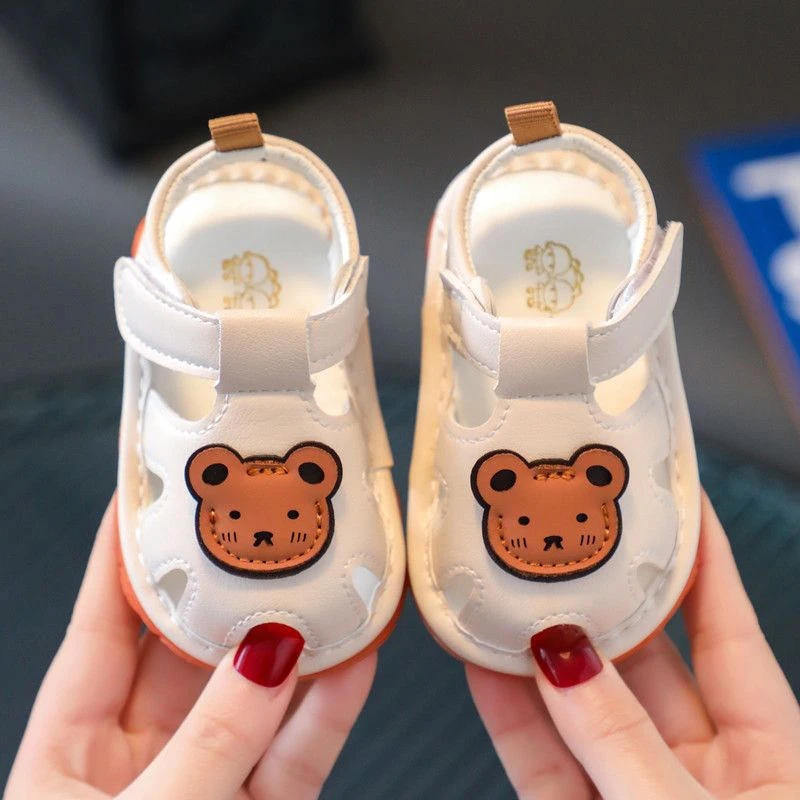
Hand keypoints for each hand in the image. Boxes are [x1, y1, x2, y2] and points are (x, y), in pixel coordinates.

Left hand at [6, 496, 374, 799]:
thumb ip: (209, 744)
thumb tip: (269, 656)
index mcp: (69, 748)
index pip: (103, 623)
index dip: (126, 554)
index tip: (156, 490)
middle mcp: (138, 756)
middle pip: (190, 646)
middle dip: (230, 586)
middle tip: (269, 524)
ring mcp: (204, 781)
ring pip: (256, 692)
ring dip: (296, 640)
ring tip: (331, 576)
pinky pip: (296, 750)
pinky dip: (329, 707)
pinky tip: (356, 657)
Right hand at [467, 493, 799, 798]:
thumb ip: (624, 740)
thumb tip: (564, 659)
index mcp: (771, 760)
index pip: (728, 630)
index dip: (701, 560)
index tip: (670, 499)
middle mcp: (704, 770)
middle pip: (644, 660)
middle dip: (597, 601)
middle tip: (558, 541)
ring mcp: (636, 792)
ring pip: (581, 708)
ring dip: (538, 655)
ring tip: (502, 593)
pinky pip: (541, 761)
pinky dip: (509, 716)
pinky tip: (481, 666)